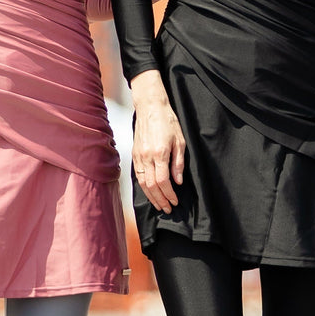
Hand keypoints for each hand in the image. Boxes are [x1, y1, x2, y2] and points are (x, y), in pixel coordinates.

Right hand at [130, 70, 185, 213]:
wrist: (150, 107)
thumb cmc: (168, 121)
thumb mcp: (180, 141)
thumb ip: (178, 163)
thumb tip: (178, 181)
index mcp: (160, 153)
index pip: (163, 181)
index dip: (169, 194)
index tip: (175, 201)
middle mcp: (147, 156)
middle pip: (152, 186)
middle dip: (160, 200)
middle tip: (167, 209)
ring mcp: (138, 156)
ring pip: (143, 183)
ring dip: (151, 196)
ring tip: (159, 204)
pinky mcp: (134, 154)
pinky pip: (138, 175)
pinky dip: (144, 187)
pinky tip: (150, 192)